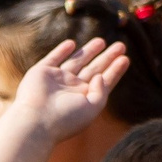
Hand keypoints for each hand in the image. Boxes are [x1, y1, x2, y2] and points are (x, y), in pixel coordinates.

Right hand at [7, 40, 125, 144]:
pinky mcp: (42, 72)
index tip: (125, 59)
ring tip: (101, 41)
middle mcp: (72, 88)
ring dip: (89, 51)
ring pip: (77, 61)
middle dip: (107, 57)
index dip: (115, 70)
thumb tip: (101, 75)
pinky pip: (53, 58)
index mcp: (85, 98)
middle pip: (94, 69)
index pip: (104, 81)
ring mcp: (57, 80)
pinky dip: (61, 50)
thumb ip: (102, 90)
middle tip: (121, 46)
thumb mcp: (93, 107)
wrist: (35, 120)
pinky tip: (71, 43)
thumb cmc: (66, 118)